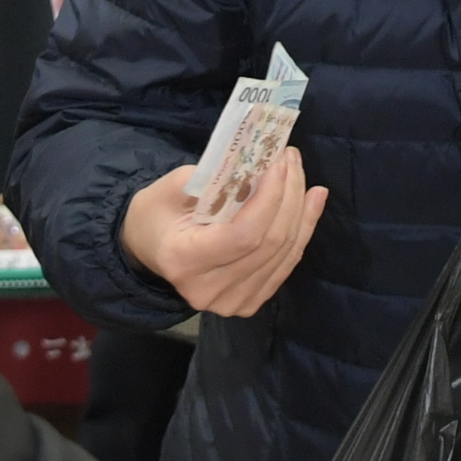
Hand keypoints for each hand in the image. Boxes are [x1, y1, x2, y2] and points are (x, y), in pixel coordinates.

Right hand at [120, 144, 324, 319]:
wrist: (150, 249)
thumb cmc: (157, 213)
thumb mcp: (172, 186)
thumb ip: (215, 178)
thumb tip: (263, 165)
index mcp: (184, 260)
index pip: (243, 235)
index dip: (270, 199)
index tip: (279, 163)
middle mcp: (208, 290)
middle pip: (269, 244)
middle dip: (288, 196)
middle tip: (291, 158)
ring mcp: (231, 302)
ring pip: (284, 254)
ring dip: (300, 210)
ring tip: (300, 174)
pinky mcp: (248, 302)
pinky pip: (286, 264)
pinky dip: (303, 230)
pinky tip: (311, 201)